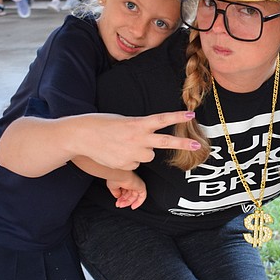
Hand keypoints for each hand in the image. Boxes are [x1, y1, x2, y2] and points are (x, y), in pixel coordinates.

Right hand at [75, 111, 199, 170]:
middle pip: (165, 142)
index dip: (177, 117)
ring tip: (122, 145)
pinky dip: (128, 159)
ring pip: (148, 156)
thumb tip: (149, 148)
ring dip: (141, 152)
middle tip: (198, 146)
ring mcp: (133, 153)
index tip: (191, 114)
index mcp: (137, 123)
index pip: (161, 119)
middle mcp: (138, 138)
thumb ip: (139, 130)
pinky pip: (135, 164)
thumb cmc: (102, 124)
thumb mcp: (124, 121)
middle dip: (183, 145)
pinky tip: (115, 153)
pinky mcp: (126, 165)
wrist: (81, 136)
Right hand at [107, 171, 146, 208]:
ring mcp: (136, 184)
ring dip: (128, 202)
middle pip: (129, 195)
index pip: (125, 191)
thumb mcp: (113, 187)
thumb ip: (116, 193)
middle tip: (119, 205)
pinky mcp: (141, 186)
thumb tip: (118, 197)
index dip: (121, 198)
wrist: (119, 174)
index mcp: (124, 180)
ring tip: (122, 205)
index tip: (117, 203)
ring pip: (134, 196)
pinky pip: (142, 196)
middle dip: (124, 201)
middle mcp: (131, 182)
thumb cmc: (115, 178)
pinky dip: (138, 202)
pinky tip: (133, 206)